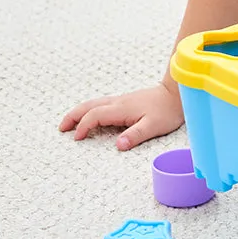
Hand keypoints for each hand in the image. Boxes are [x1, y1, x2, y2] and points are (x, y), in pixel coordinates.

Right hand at [59, 82, 184, 150]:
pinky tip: (91, 116)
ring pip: (94, 103)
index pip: (95, 116)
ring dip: (79, 112)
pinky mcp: (126, 101)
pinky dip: (90, 110)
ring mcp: (121, 100)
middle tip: (61, 128)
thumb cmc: (167, 110)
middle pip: (89, 106)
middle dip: (73, 116)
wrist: (176, 93)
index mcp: (121, 109)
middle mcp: (118, 102)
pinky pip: (101, 104)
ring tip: (69, 123)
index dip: (83, 126)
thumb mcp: (153, 126)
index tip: (77, 139)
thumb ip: (136, 135)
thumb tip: (118, 145)